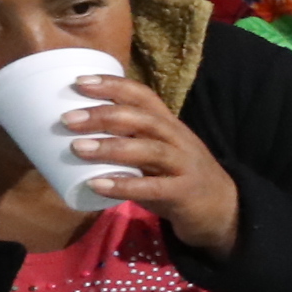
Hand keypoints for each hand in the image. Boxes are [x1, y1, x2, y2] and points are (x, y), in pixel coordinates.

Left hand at [60, 72, 242, 254]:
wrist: (223, 209)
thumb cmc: (177, 178)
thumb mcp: (157, 153)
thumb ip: (129, 143)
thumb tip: (76, 138)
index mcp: (168, 124)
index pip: (143, 95)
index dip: (113, 85)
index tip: (80, 82)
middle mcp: (178, 138)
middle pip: (142, 118)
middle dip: (104, 115)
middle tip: (68, 119)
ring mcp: (184, 165)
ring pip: (148, 149)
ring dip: (111, 147)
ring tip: (77, 148)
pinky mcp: (184, 192)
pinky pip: (152, 187)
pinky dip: (123, 186)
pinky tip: (97, 185)